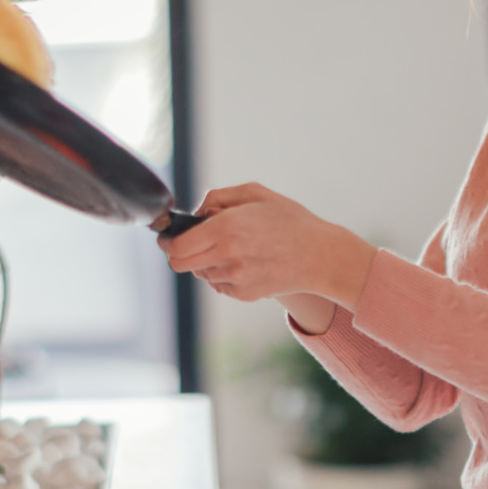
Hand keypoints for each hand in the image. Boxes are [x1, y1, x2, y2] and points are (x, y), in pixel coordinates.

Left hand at [157, 183, 377, 305]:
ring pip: (200, 273)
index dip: (167, 241)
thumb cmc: (290, 220)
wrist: (320, 256)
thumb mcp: (255, 194)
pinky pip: (218, 284)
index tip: (168, 236)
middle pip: (180, 264)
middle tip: (193, 242)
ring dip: (205, 261)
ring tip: (232, 249)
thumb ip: (218, 197)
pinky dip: (223, 273)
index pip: (177, 246)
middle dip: (180, 253)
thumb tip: (196, 212)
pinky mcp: (244, 294)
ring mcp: (235, 279)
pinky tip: (244, 262)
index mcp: (227, 227)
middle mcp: (227, 256)